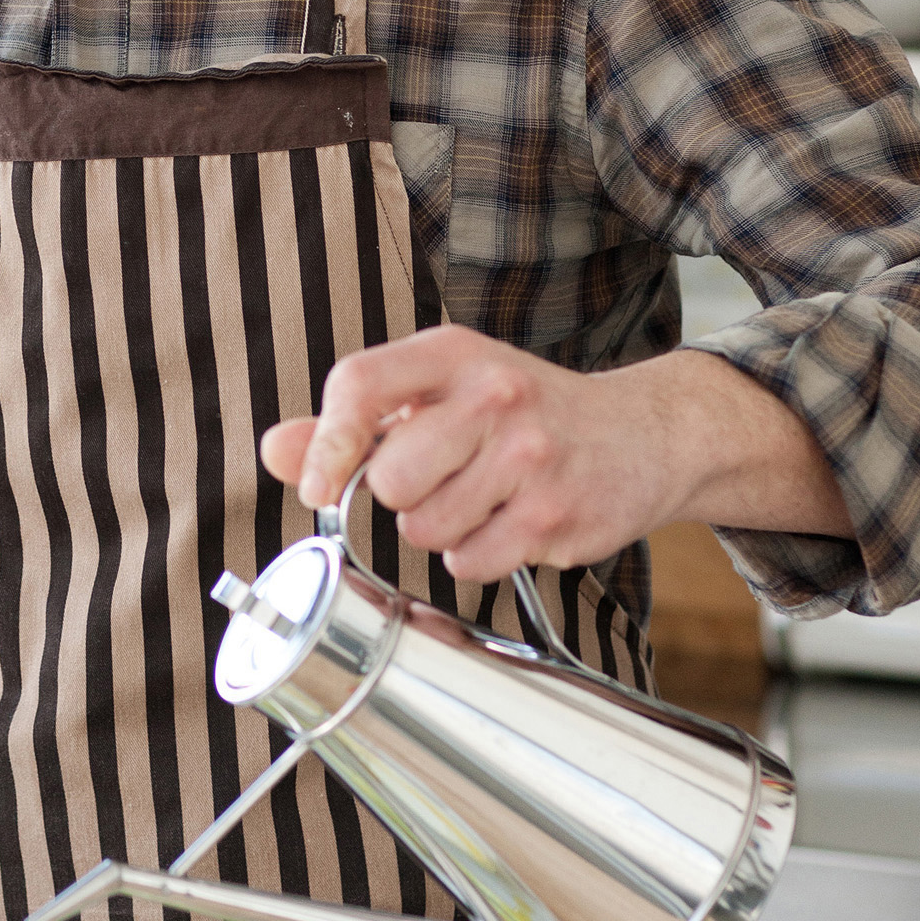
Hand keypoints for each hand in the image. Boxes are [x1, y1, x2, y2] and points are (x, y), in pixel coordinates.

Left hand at [263, 326, 847, 583]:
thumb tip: (275, 450)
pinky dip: (477, 558)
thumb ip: (356, 420)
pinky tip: (511, 524)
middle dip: (401, 497)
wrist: (644, 434)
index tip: (319, 483)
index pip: (359, 384)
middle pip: (391, 479)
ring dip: (440, 531)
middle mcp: (496, 397)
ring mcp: (532, 458)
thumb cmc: (522, 413)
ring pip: (427, 531)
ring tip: (483, 498)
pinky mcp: (557, 515)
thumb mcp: (442, 393)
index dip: (325, 442)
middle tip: (441, 479)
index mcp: (454, 355)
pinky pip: (470, 565)